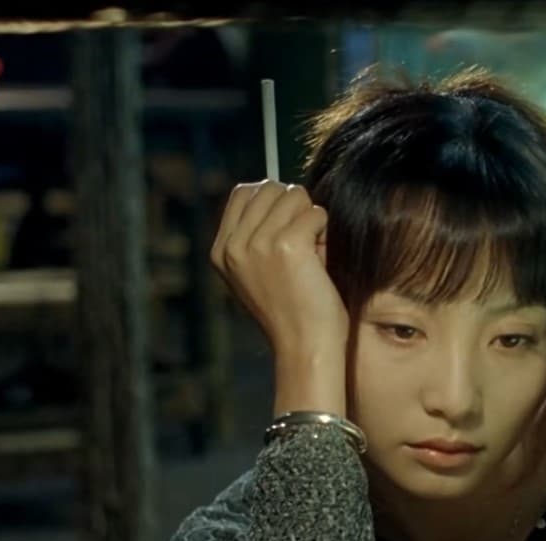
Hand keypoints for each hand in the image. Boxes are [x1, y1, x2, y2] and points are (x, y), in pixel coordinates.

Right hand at [211, 180, 347, 414]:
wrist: (305, 347)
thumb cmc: (293, 311)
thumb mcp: (258, 272)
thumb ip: (256, 235)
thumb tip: (277, 189)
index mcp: (221, 250)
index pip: (244, 192)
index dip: (274, 200)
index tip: (289, 228)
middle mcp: (234, 245)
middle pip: (271, 188)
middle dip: (295, 210)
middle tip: (303, 247)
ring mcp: (257, 244)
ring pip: (295, 196)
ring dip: (312, 221)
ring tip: (312, 256)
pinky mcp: (287, 245)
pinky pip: (316, 213)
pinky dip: (325, 232)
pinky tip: (320, 261)